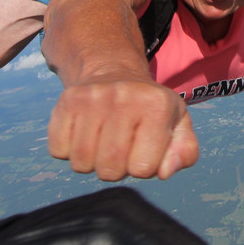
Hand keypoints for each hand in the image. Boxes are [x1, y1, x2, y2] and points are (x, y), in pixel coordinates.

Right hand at [47, 77, 199, 180]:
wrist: (115, 72)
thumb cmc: (150, 109)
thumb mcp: (178, 124)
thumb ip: (184, 152)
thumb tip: (165, 172)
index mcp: (157, 104)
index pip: (143, 168)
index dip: (144, 167)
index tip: (144, 149)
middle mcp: (124, 97)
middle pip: (109, 170)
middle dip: (116, 170)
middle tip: (122, 148)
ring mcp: (92, 98)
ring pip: (81, 163)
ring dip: (91, 162)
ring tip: (103, 142)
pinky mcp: (66, 101)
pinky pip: (59, 150)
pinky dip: (69, 151)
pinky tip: (84, 133)